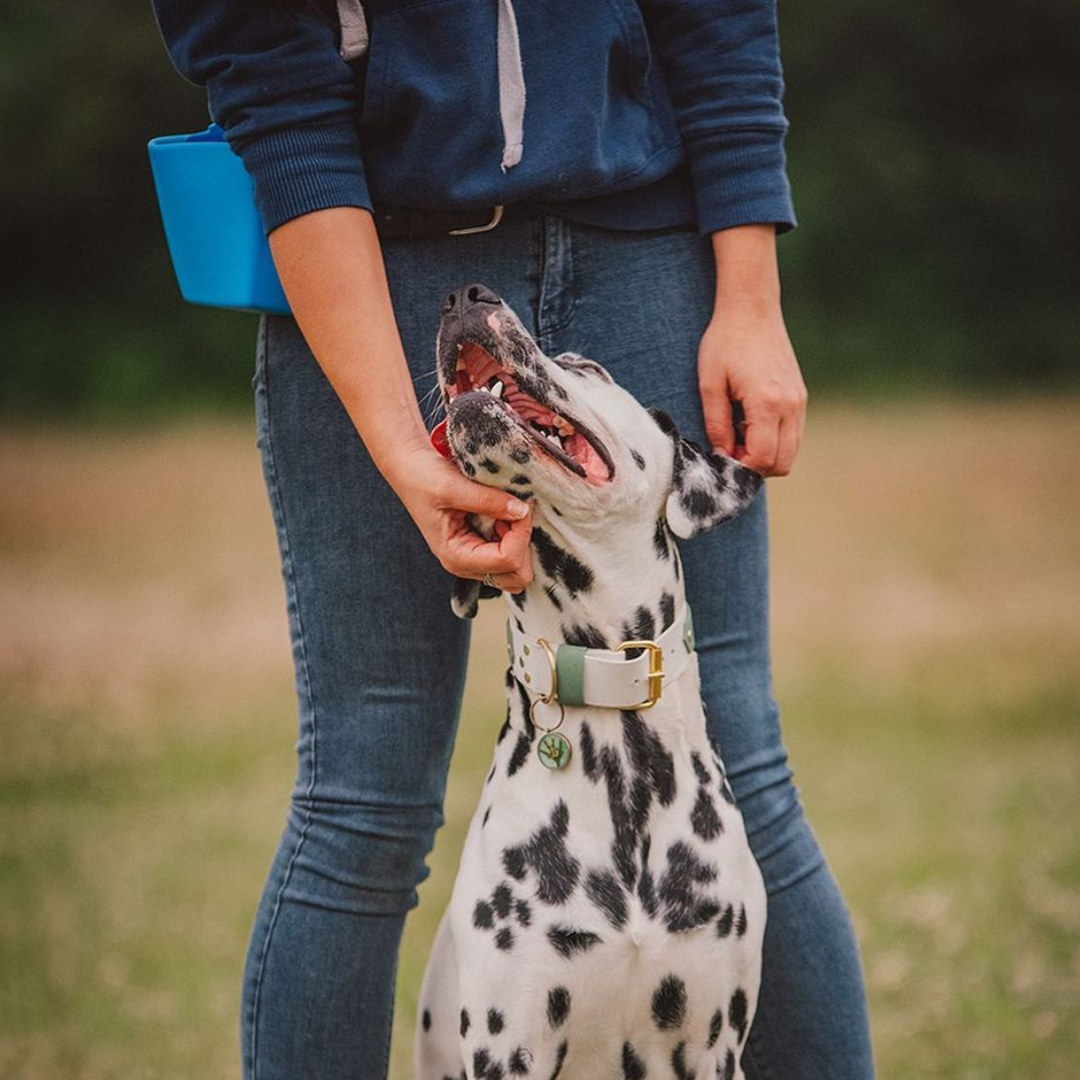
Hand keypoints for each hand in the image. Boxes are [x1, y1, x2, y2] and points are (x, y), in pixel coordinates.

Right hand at [387, 443, 533, 590]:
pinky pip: (512, 552)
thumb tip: (522, 511)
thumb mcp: (452, 486)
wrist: (409, 467)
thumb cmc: (421, 478)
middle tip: (514, 511)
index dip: (521, 533)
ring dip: (520, 539)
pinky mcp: (481, 545)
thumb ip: (488, 500)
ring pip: (517, 567)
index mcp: (456, 557)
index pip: (507, 561)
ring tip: (507, 511)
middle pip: (517, 575)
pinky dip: (516, 534)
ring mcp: (475, 556)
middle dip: (523, 543)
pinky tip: (504, 512)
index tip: (520, 505)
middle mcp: (467, 564)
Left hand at [697, 302, 807, 476]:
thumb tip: (723, 454)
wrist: (752, 309)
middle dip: (756, 466)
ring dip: (766, 454)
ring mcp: (799, 401)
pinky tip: (751, 422)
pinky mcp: (800, 396)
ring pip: (791, 451)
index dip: (740, 467)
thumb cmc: (725, 342)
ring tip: (739, 434)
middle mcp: (791, 406)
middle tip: (730, 449)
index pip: (762, 458)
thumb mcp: (710, 384)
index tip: (721, 456)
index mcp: (767, 403)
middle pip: (783, 462)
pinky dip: (775, 439)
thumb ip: (716, 424)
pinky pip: (793, 434)